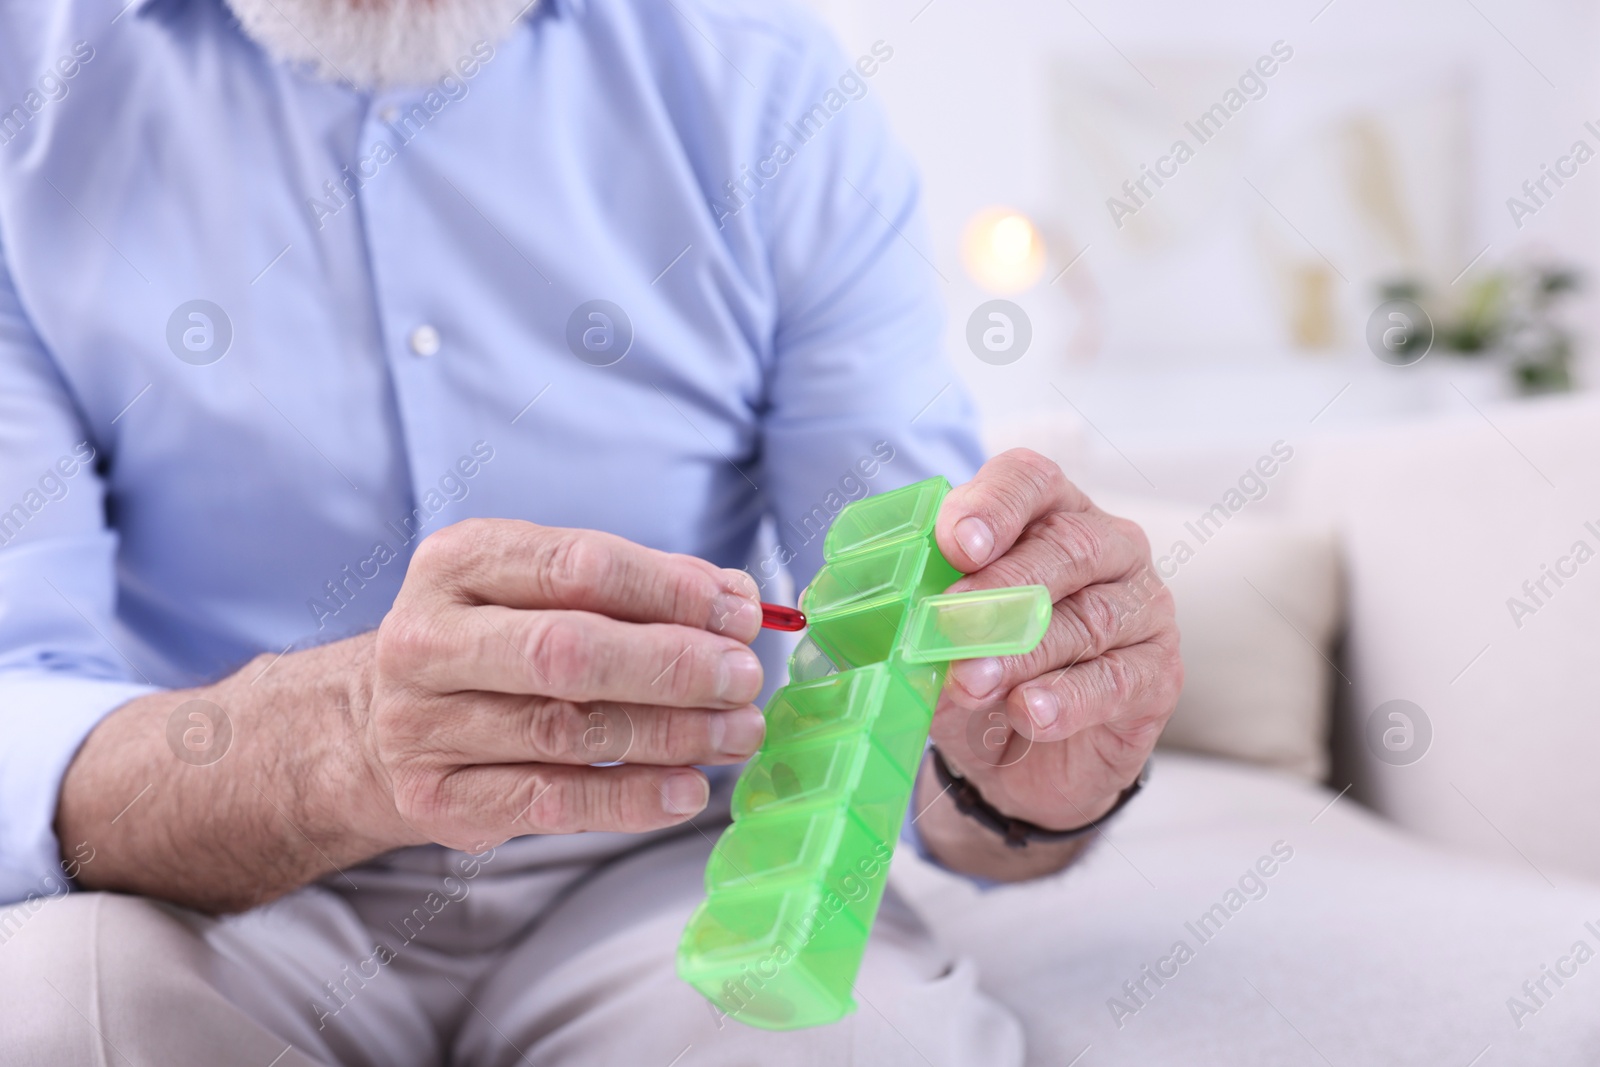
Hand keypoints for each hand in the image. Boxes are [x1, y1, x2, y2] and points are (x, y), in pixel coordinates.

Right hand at [357, 520, 766, 850]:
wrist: (378, 724)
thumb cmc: (494, 643)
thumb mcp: (545, 590)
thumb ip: (641, 586)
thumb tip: (736, 598)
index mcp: (459, 562)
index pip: (577, 566)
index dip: (669, 591)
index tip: (738, 613)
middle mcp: (428, 640)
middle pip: (566, 652)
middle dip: (671, 665)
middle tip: (742, 678)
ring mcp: (423, 725)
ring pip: (565, 731)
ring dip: (669, 734)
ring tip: (736, 733)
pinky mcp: (437, 800)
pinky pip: (549, 802)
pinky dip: (628, 799)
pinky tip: (686, 791)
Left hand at [926, 449, 1181, 844]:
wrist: (1020, 758)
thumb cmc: (979, 667)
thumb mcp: (935, 631)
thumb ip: (909, 606)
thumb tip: (854, 604)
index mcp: (1047, 512)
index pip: (1029, 481)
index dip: (994, 506)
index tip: (956, 544)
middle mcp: (1107, 547)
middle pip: (1064, 548)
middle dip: (1000, 590)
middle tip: (948, 625)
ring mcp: (1141, 607)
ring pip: (1087, 619)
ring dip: (1021, 653)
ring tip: (970, 682)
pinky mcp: (1158, 673)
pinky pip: (1116, 680)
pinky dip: (1066, 699)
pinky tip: (1028, 713)